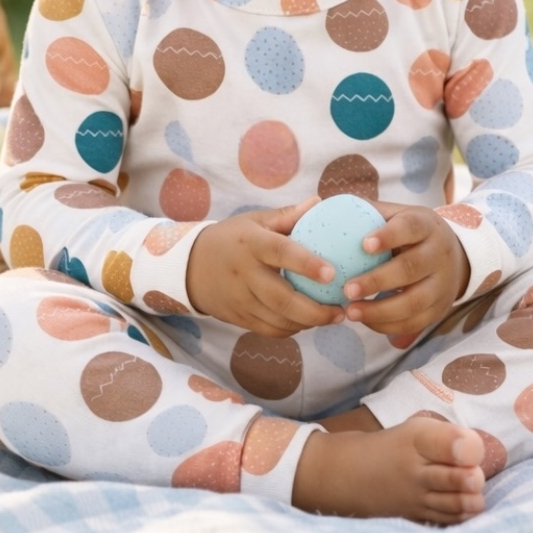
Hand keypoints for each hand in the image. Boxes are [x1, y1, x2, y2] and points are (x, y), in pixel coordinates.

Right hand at [186, 197, 346, 336]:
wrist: (190, 267)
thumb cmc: (231, 239)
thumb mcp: (254, 221)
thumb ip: (287, 216)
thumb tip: (318, 202)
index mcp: (251, 244)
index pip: (280, 253)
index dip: (306, 264)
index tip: (332, 273)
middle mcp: (245, 274)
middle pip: (281, 298)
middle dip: (315, 310)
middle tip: (341, 310)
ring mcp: (241, 299)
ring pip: (278, 319)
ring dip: (309, 322)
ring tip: (334, 317)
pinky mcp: (239, 318)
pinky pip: (270, 330)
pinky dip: (292, 329)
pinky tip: (308, 321)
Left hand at [341, 202, 470, 341]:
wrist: (452, 258)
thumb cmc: (409, 233)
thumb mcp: (397, 216)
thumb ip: (366, 212)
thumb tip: (320, 205)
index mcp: (426, 225)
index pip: (411, 227)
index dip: (389, 236)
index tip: (364, 245)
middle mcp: (439, 254)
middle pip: (411, 268)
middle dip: (377, 281)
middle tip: (346, 289)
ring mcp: (442, 284)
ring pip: (414, 302)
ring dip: (380, 310)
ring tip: (351, 311)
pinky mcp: (439, 309)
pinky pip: (413, 323)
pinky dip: (387, 325)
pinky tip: (364, 320)